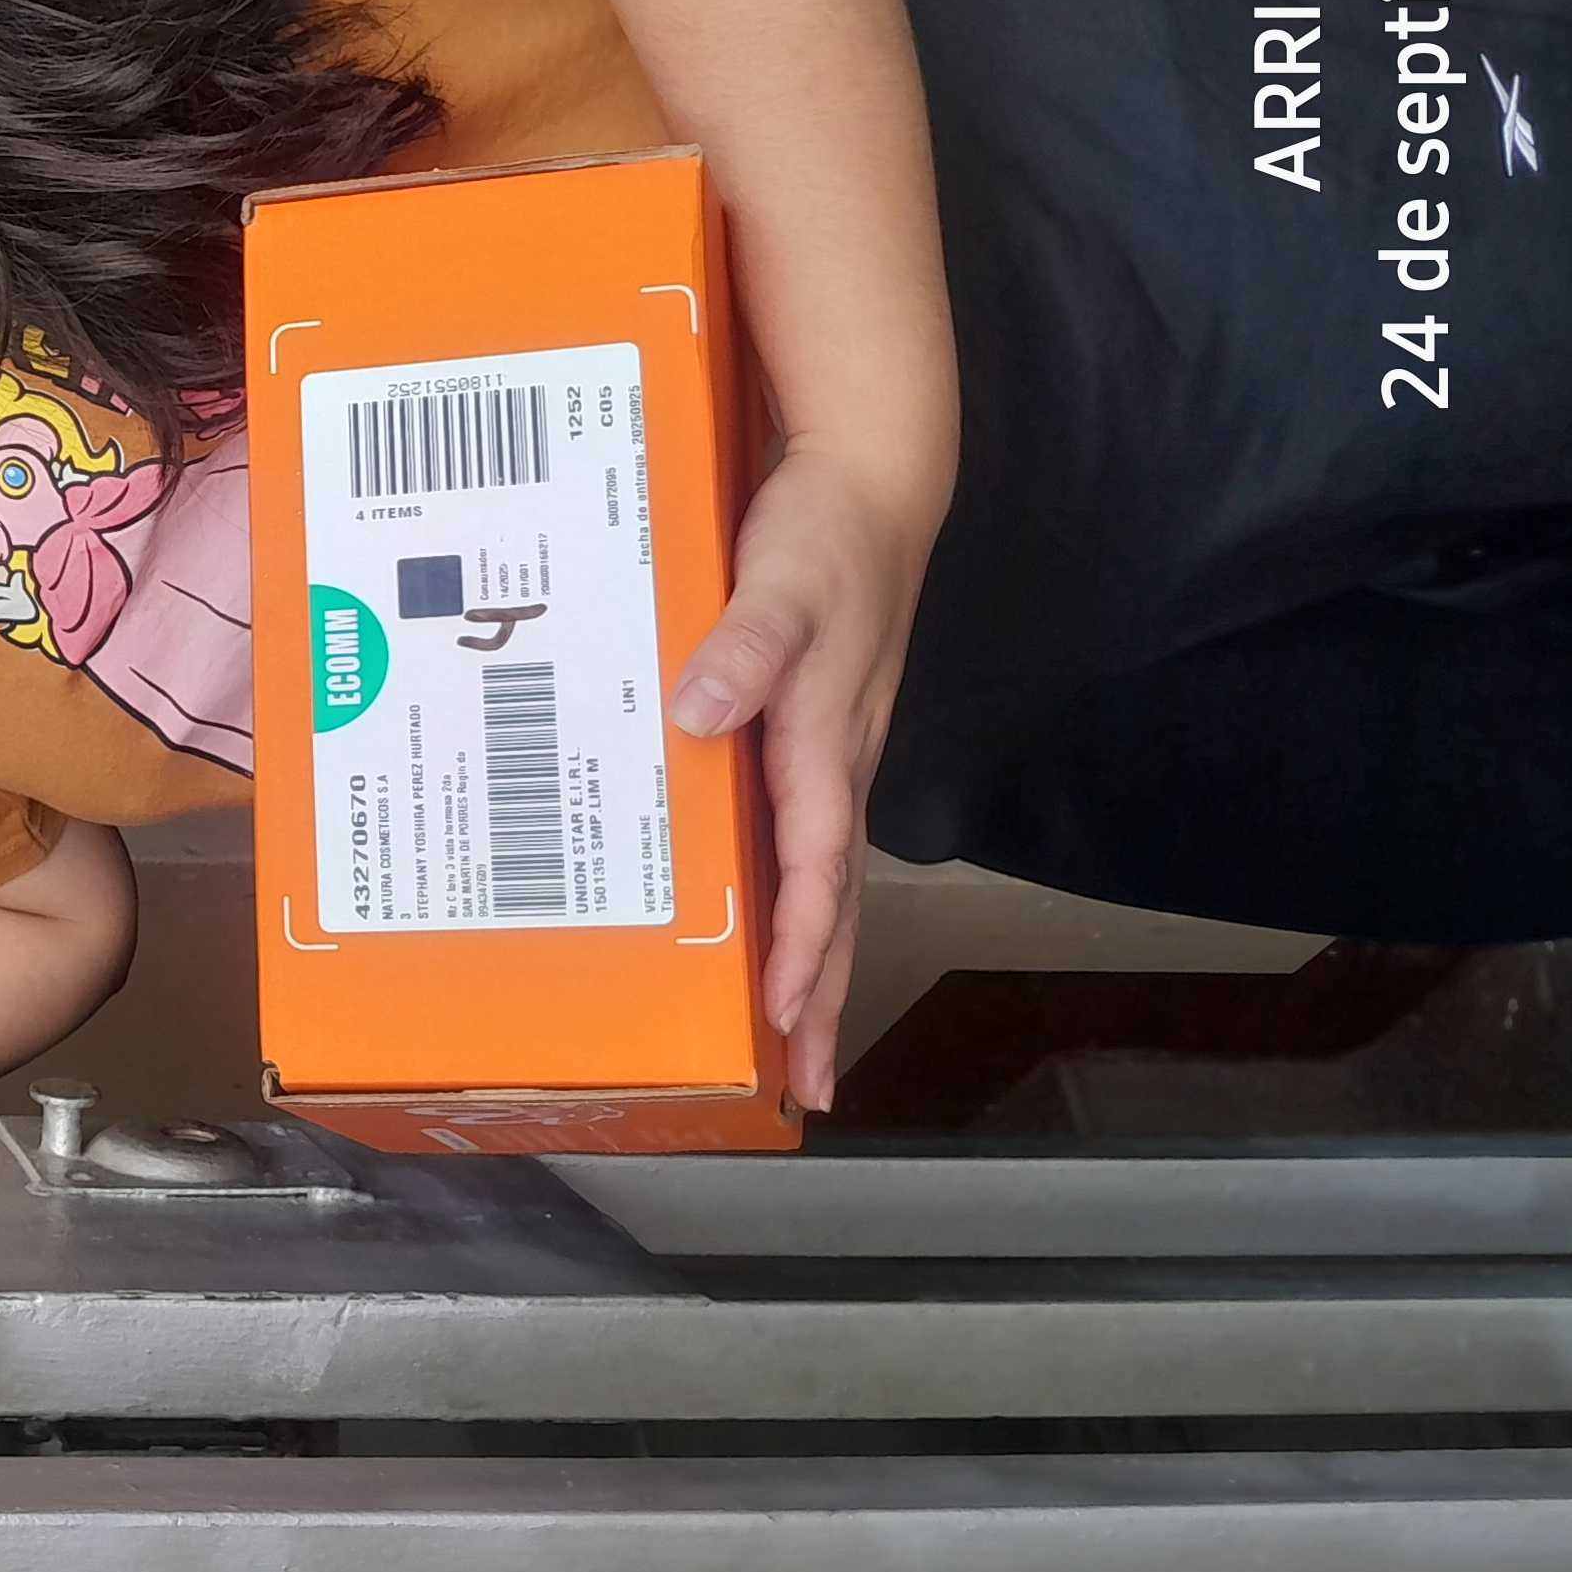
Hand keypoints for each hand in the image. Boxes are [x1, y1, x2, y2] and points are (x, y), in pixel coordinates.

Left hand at [665, 444, 936, 1113]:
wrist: (870, 482)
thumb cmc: (825, 535)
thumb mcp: (782, 581)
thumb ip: (744, 647)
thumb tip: (700, 715)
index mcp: (827, 742)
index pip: (815, 867)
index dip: (800, 947)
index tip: (781, 1019)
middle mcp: (837, 764)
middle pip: (833, 903)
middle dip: (818, 998)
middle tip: (804, 1089)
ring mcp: (831, 755)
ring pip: (824, 882)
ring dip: (810, 965)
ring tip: (791, 1045)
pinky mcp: (814, 736)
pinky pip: (805, 841)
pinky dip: (795, 901)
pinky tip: (765, 930)